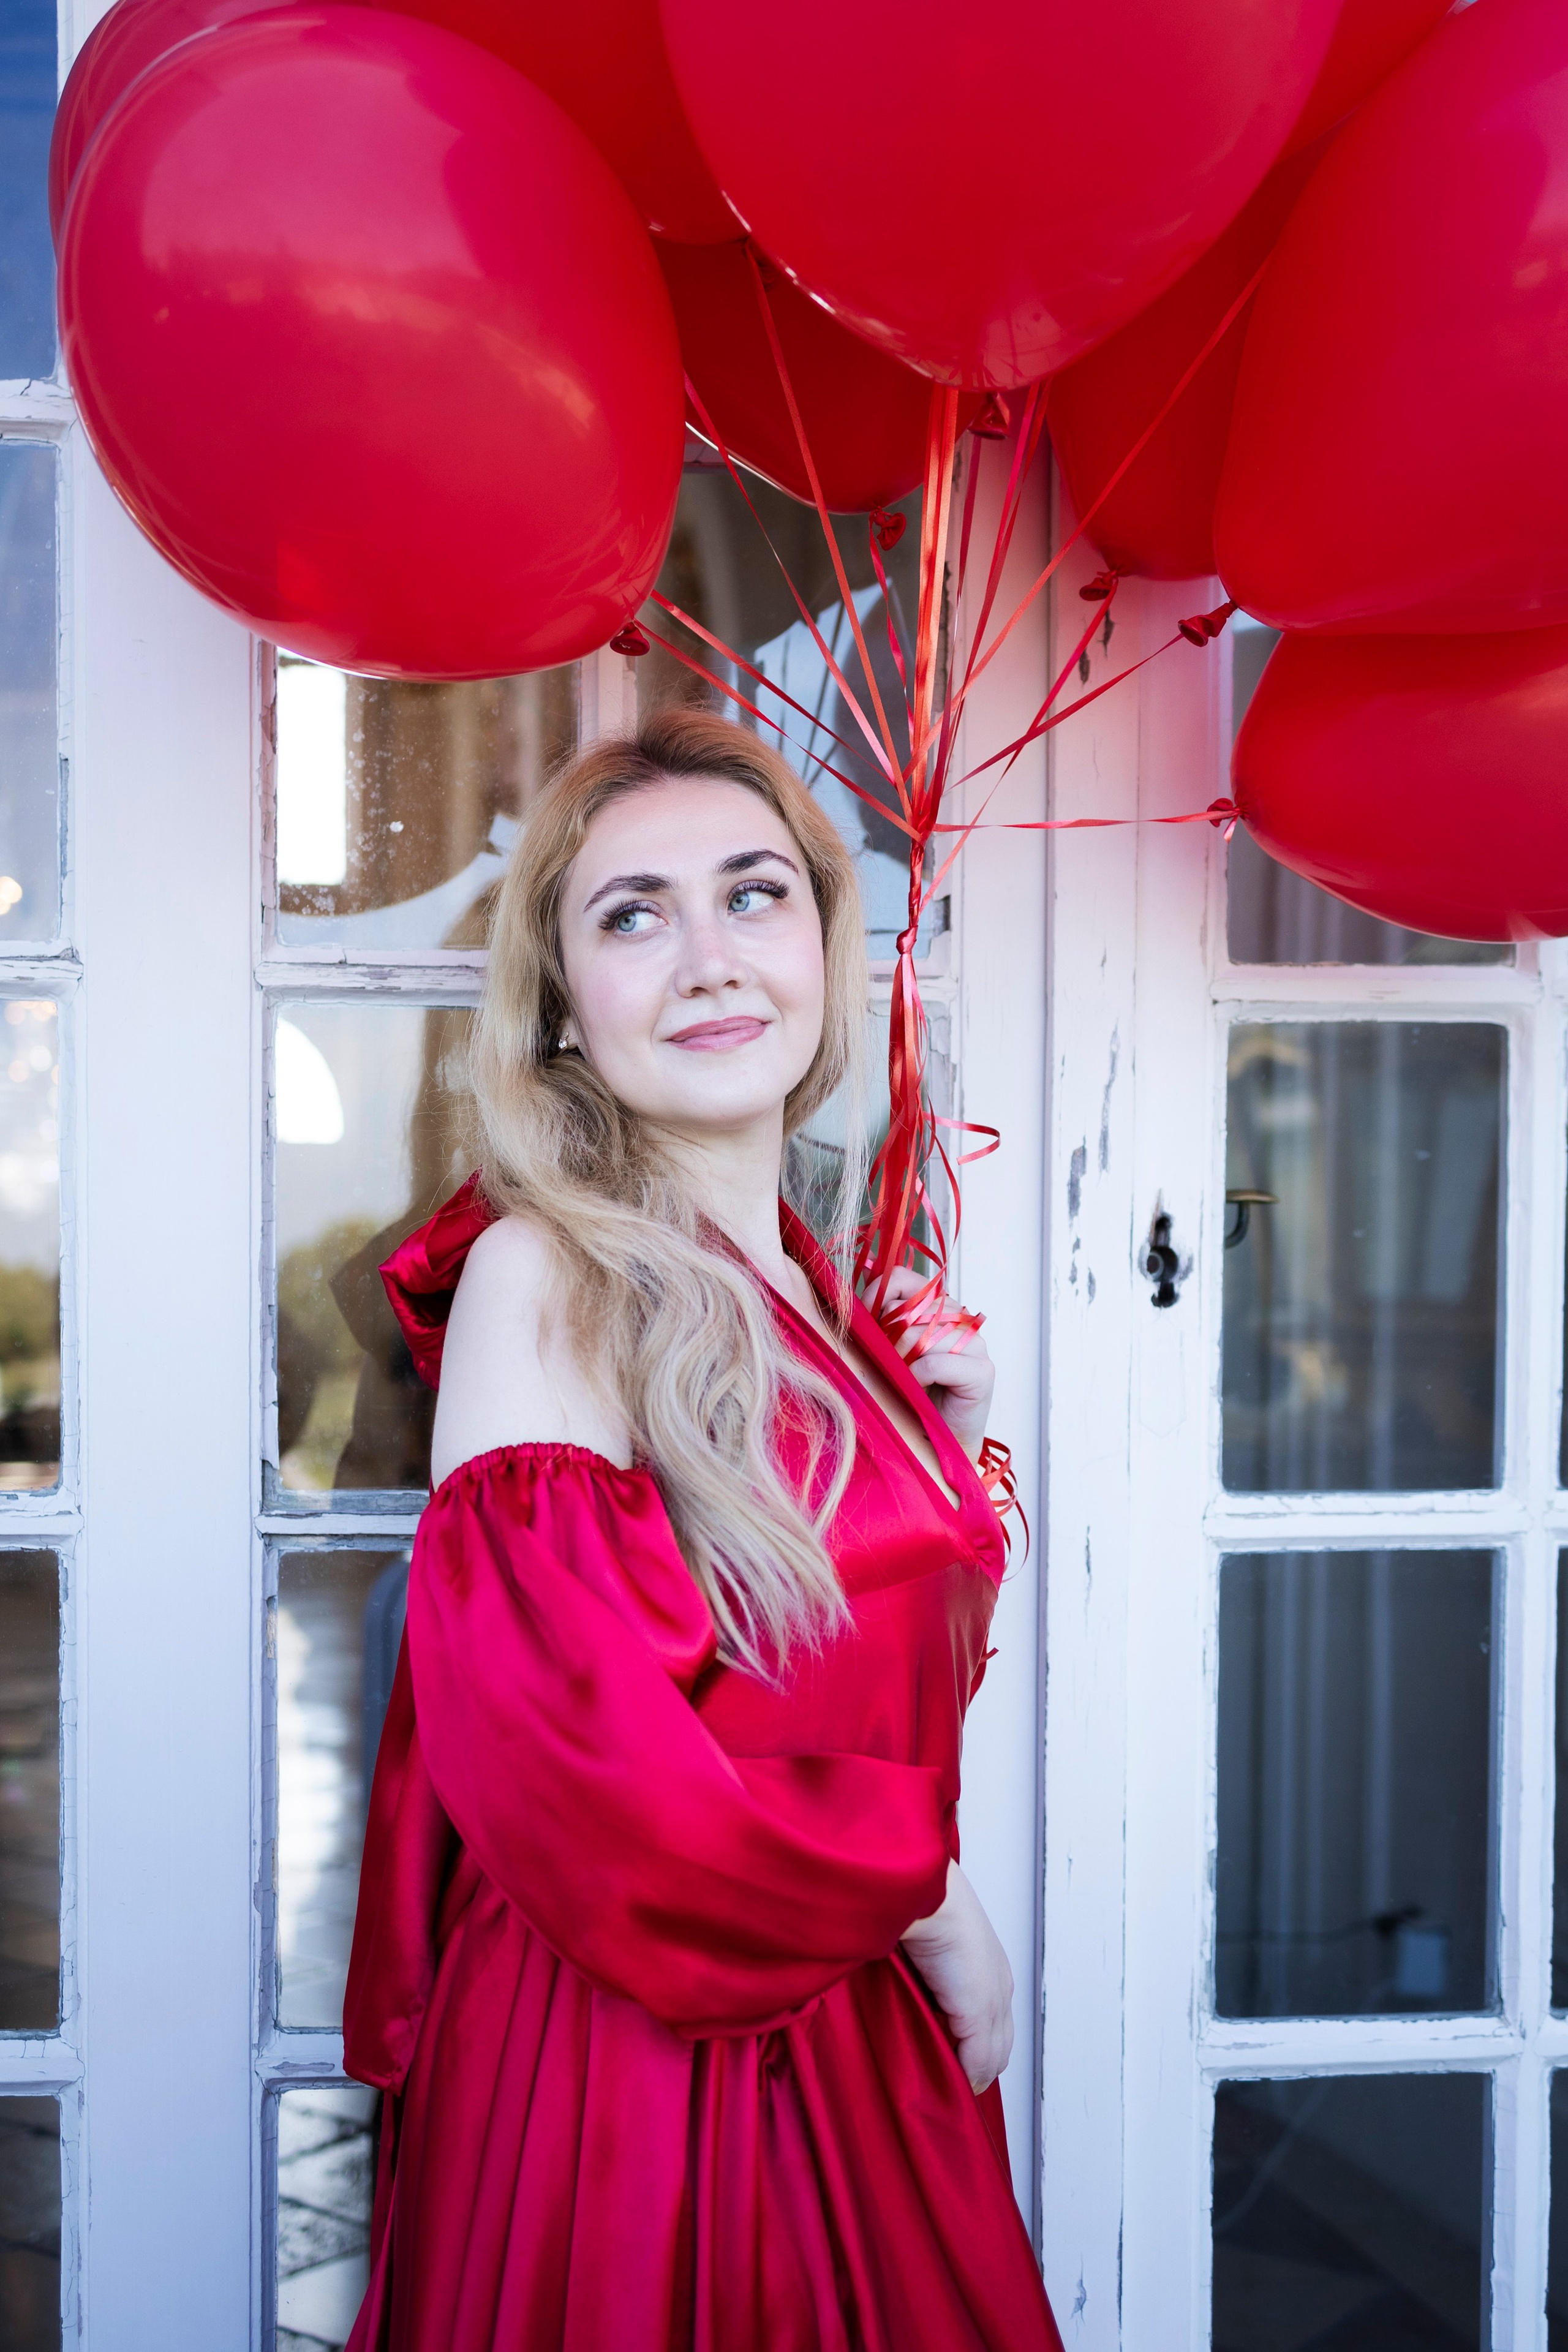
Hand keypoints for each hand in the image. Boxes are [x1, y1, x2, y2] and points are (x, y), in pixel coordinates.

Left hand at [874, 1267, 995, 1459]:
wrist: (932, 1445)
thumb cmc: (905, 1398)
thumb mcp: (883, 1352)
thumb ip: (875, 1321)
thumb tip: (852, 1289)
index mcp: (936, 1308)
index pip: (904, 1278)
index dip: (879, 1293)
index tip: (865, 1315)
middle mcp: (959, 1320)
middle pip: (912, 1308)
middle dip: (889, 1336)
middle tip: (888, 1363)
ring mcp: (975, 1344)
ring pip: (923, 1334)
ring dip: (902, 1360)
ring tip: (902, 1380)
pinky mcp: (982, 1372)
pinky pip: (937, 1362)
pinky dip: (919, 1376)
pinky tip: (917, 1389)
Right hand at [900, 1861, 1013, 2091]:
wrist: (924, 1893)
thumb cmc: (918, 1907)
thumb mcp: (927, 1945)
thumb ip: (928, 1974)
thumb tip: (915, 1995)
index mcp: (989, 1967)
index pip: (993, 2021)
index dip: (976, 2047)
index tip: (954, 2063)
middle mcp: (998, 1985)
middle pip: (999, 2046)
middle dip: (978, 2067)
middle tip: (950, 2085)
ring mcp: (992, 2000)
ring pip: (992, 2057)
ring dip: (972, 2075)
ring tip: (945, 2090)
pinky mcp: (979, 2011)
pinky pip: (978, 2061)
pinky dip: (964, 2077)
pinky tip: (946, 2084)